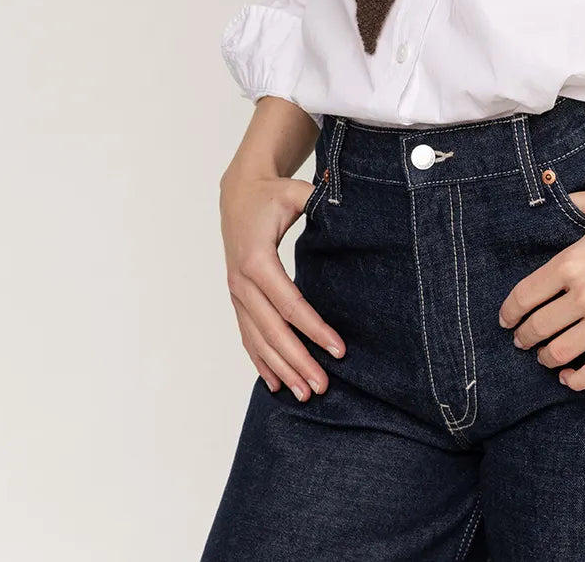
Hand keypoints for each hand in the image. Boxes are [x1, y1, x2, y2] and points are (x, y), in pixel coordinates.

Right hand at [218, 167, 344, 401]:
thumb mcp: (296, 192)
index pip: (289, 303)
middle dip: (298, 361)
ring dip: (281, 368)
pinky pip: (248, 336)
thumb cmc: (271, 193)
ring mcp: (237, 293)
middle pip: (272, 331)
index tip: (338, 349)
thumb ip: (321, 199)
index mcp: (257, 260)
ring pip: (258, 340)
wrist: (238, 192)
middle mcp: (242, 282)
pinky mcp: (238, 298)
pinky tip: (276, 383)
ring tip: (305, 393)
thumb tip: (347, 205)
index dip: (314, 328)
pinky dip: (261, 361)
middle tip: (323, 386)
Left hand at [496, 190, 584, 390]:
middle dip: (524, 338)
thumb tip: (549, 195)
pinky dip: (575, 380)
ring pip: (559, 352)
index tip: (506, 321)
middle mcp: (584, 296)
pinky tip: (568, 377)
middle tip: (522, 341)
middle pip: (538, 328)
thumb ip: (573, 201)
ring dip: (545, 358)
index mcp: (571, 263)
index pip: (524, 296)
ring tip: (545, 357)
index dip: (509, 313)